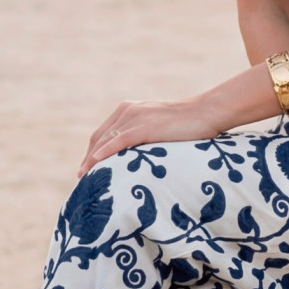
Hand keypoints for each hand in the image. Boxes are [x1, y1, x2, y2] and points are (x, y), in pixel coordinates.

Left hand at [78, 94, 220, 177]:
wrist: (206, 112)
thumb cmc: (188, 122)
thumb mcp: (159, 124)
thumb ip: (144, 133)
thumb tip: (137, 155)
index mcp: (129, 109)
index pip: (102, 133)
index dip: (91, 152)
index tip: (86, 169)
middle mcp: (128, 111)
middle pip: (99, 138)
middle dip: (88, 159)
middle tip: (82, 179)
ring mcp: (136, 118)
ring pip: (105, 141)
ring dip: (92, 160)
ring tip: (86, 179)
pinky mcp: (145, 126)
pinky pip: (119, 141)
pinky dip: (105, 152)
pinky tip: (96, 163)